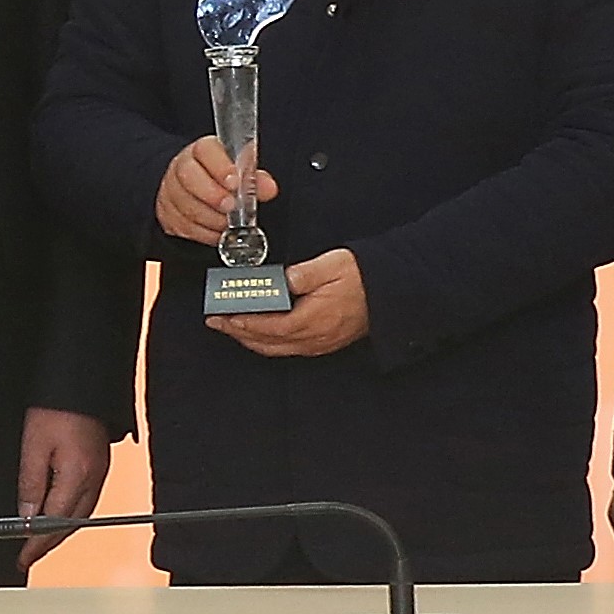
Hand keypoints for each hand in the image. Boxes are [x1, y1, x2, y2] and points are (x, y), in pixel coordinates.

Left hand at [12, 407, 112, 567]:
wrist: (82, 381)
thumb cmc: (57, 407)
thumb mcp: (33, 446)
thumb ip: (31, 485)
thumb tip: (28, 517)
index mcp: (76, 477)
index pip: (54, 523)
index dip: (37, 543)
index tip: (23, 557)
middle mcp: (93, 479)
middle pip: (70, 525)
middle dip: (49, 544)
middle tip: (28, 555)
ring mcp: (100, 473)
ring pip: (81, 516)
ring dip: (60, 532)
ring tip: (40, 541)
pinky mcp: (100, 465)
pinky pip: (87, 502)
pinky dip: (71, 516)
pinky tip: (59, 516)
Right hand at [155, 134, 273, 248]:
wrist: (194, 192)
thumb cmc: (220, 179)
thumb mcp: (241, 174)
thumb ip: (255, 180)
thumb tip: (269, 188)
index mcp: (202, 151)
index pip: (206, 151)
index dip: (220, 167)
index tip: (234, 182)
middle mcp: (182, 167)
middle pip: (189, 177)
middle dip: (213, 195)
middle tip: (230, 206)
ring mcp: (172, 190)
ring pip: (186, 205)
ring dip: (210, 218)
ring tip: (227, 223)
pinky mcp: (167, 213)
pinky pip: (182, 225)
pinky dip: (203, 233)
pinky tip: (216, 232)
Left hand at [212, 248, 367, 358]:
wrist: (394, 291)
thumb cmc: (365, 276)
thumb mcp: (331, 265)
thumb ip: (301, 274)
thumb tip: (278, 281)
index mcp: (313, 319)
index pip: (268, 327)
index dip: (243, 324)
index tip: (224, 316)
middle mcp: (315, 337)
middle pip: (267, 343)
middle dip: (239, 333)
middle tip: (218, 322)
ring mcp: (320, 343)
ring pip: (277, 349)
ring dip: (252, 340)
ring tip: (233, 328)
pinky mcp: (325, 342)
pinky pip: (289, 349)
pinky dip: (269, 343)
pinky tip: (261, 334)